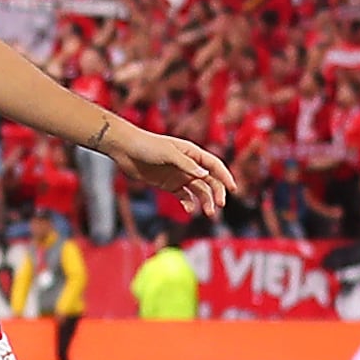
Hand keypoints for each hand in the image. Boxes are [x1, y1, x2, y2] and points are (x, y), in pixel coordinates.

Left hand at [103, 120, 235, 218]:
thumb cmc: (147, 146)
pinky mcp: (169, 185)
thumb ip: (186, 164)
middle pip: (209, 180)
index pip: (214, 165)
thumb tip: (205, 175)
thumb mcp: (168, 153)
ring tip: (208, 213)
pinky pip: (184, 196)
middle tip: (219, 206)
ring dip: (205, 201)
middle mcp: (189, 165)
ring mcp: (179, 175)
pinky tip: (189, 209)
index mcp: (192, 153)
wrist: (126, 150)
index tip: (233, 189)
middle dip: (216, 193)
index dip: (225, 176)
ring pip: (198, 190)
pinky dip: (189, 203)